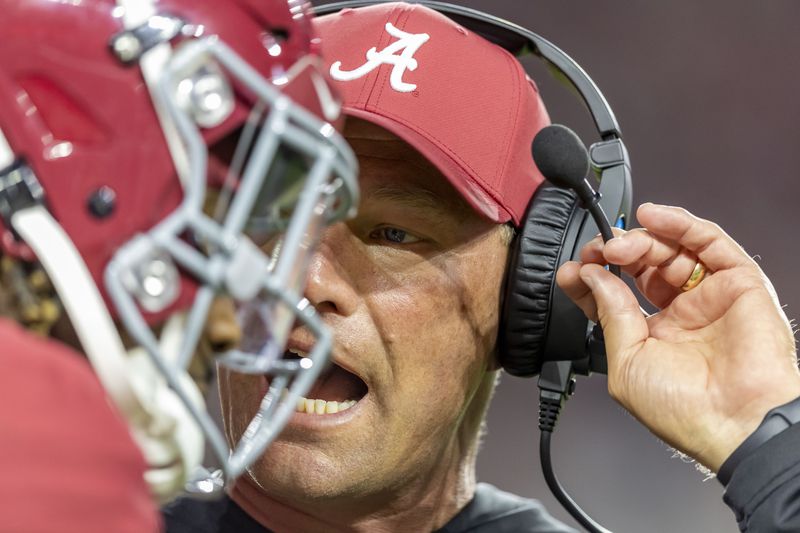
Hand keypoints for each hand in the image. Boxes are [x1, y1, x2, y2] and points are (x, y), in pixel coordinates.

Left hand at [556, 203, 799, 471]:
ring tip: (616, 246)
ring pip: (673, 248)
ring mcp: (711, 296)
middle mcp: (684, 313)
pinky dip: (678, 223)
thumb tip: (592, 277)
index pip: (617, 294)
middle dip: (613, 252)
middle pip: (644, 264)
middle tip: (594, 252)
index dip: (593, 277)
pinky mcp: (741, 282)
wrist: (735, 422)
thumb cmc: (685, 411)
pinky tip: (650, 217)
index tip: (572, 270)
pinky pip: (709, 241)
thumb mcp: (626, 363)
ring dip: (640, 239)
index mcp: (656, 336)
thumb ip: (610, 315)